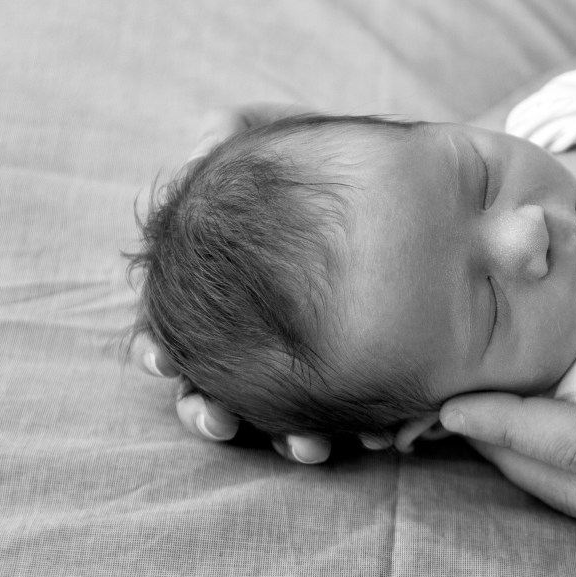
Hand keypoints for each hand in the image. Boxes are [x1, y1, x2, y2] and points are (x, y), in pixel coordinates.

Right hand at [133, 103, 337, 462]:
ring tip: (299, 444)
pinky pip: (338, 413)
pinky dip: (335, 430)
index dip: (160, 348)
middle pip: (213, 384)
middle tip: (215, 418)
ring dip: (278, 434)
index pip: (177, 326)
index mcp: (228, 287)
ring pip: (274, 410)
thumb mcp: (289, 140)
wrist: (415, 187)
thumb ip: (239, 132)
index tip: (160, 359)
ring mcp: (298, 355)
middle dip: (204, 408)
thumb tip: (198, 143)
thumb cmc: (339, 165)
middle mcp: (257, 329)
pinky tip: (351, 440)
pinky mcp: (350, 372)